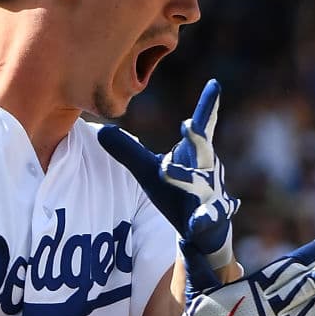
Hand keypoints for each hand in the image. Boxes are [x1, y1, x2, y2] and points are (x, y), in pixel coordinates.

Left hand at [98, 79, 238, 294]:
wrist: (204, 232)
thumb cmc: (177, 193)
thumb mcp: (149, 172)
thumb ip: (128, 151)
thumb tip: (100, 130)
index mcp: (194, 155)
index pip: (201, 127)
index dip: (208, 106)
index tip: (214, 84)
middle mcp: (207, 171)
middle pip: (203, 151)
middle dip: (196, 138)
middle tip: (186, 125)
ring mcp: (211, 195)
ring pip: (201, 184)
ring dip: (186, 177)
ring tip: (166, 169)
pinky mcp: (210, 220)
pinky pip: (207, 219)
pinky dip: (202, 220)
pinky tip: (196, 222)